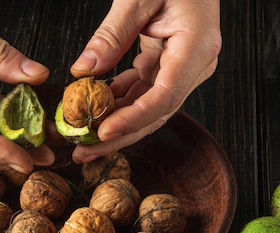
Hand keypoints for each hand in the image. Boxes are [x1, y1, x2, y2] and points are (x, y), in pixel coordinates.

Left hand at [69, 0, 220, 162]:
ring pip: (148, 107)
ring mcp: (184, 66)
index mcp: (197, 46)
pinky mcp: (170, 64)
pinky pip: (143, 90)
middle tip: (84, 151)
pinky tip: (95, 109)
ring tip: (82, 137)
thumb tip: (84, 71)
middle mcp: (195, 63)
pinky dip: (119, 100)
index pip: (165, 96)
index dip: (133, 119)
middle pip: (157, 112)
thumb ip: (112, 34)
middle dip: (120, 135)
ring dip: (116, 122)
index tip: (103, 132)